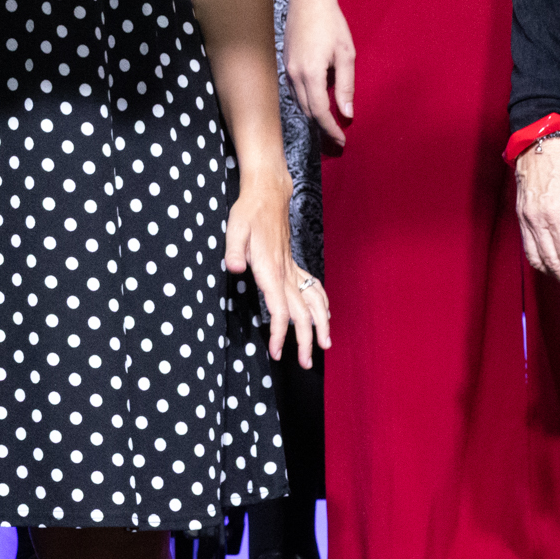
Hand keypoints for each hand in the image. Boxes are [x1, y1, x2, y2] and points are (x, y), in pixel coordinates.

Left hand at [224, 172, 327, 368]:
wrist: (267, 195)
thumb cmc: (248, 212)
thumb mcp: (234, 228)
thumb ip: (234, 250)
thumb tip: (234, 268)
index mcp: (270, 270)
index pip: (279, 309)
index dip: (279, 333)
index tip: (276, 351)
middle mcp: (286, 273)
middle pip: (302, 314)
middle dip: (304, 341)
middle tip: (303, 363)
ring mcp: (293, 269)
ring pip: (314, 303)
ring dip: (321, 326)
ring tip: (324, 346)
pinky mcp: (294, 264)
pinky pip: (314, 288)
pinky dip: (323, 305)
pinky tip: (325, 316)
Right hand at [284, 0, 355, 146]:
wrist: (308, 0)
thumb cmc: (331, 24)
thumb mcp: (346, 55)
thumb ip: (345, 86)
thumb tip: (347, 113)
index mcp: (310, 74)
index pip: (319, 112)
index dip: (330, 130)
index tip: (342, 141)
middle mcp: (294, 74)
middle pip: (306, 110)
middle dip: (322, 127)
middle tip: (338, 138)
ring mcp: (287, 68)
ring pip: (299, 102)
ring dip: (314, 115)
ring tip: (331, 124)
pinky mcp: (286, 63)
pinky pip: (295, 90)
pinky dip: (307, 101)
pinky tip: (319, 101)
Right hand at [515, 135, 559, 301]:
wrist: (539, 144)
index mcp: (554, 214)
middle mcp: (535, 220)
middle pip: (552, 263)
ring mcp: (524, 219)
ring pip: (536, 259)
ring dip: (554, 276)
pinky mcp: (520, 217)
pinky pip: (528, 248)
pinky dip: (541, 263)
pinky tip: (553, 267)